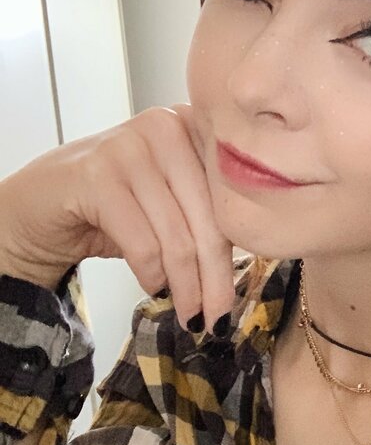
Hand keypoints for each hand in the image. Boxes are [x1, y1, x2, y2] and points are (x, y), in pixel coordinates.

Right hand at [0, 105, 233, 331]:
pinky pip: (142, 242)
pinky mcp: (97, 174)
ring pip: (177, 236)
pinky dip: (151, 274)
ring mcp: (130, 146)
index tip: (237, 296)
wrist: (39, 206)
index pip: (232, 196)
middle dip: (214, 279)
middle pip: (209, 219)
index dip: (240, 251)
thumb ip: (209, 215)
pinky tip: (153, 287)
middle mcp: (165, 125)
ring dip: (185, 287)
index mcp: (194, 126)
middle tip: (217, 319)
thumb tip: (257, 256)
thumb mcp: (171, 206)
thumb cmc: (113, 208)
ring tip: (188, 314)